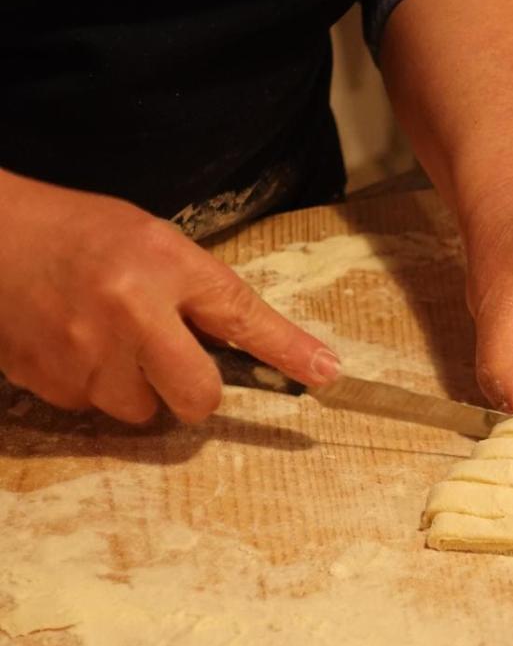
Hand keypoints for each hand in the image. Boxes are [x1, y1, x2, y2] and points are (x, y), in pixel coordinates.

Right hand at [0, 172, 339, 423]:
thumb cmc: (77, 234)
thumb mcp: (152, 243)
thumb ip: (202, 294)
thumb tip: (255, 347)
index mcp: (161, 266)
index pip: (241, 316)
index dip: (288, 352)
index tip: (329, 377)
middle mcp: (128, 313)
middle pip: (198, 397)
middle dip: (194, 390)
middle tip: (171, 357)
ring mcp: (85, 356)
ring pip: (143, 411)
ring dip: (137, 387)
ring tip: (107, 337)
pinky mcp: (50, 384)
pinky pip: (95, 410)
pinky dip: (94, 387)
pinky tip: (74, 343)